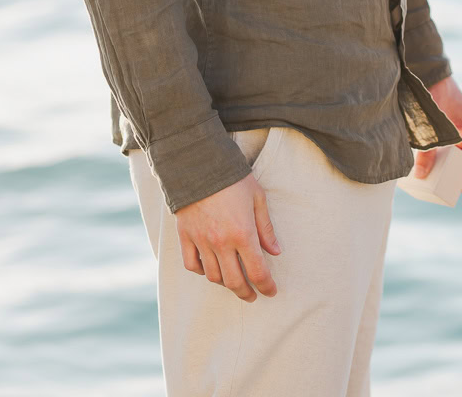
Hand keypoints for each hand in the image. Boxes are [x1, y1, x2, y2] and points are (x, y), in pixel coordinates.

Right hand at [174, 172, 280, 301]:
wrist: (199, 166)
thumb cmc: (233, 180)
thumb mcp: (258, 199)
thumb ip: (266, 228)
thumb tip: (275, 252)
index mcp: (243, 233)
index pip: (257, 271)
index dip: (266, 285)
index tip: (271, 291)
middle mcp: (221, 242)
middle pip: (234, 281)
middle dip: (246, 292)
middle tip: (253, 296)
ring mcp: (201, 241)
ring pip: (213, 276)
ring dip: (225, 284)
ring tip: (234, 283)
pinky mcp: (186, 237)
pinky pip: (192, 264)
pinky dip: (201, 272)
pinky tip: (210, 270)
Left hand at [414, 74, 461, 190]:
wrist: (426, 72)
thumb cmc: (432, 94)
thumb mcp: (430, 124)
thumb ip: (426, 150)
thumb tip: (420, 175)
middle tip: (449, 188)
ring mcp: (461, 128)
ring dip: (454, 168)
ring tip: (439, 179)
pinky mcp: (449, 126)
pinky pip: (453, 148)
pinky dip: (445, 158)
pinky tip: (430, 164)